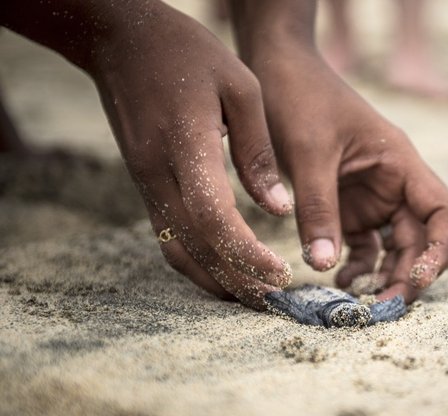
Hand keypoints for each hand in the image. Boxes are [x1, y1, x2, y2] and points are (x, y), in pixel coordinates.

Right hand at [90, 3, 292, 307]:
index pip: (214, 217)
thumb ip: (258, 152)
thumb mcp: (240, 87)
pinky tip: (223, 270)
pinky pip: (169, 235)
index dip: (247, 253)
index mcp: (186, 145)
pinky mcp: (145, 183)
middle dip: (235, 281)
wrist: (121, 40)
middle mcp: (158, 174)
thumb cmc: (188, 54)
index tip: (281, 272)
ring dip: (214, 279)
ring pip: (176, 249)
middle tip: (273, 300)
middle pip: (195, 246)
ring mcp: (146, 182)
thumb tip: (278, 210)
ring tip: (252, 296)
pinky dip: (197, 261)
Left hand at [251, 49, 447, 302]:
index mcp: (400, 163)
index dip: (440, 249)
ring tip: (360, 302)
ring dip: (382, 275)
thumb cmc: (300, 97)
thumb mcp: (308, 153)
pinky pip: (360, 243)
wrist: (277, 69)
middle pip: (418, 238)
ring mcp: (370, 196)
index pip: (442, 211)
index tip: (421, 278)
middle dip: (407, 274)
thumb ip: (318, 208)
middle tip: (383, 308)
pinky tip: (338, 278)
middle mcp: (393, 183)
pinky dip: (355, 264)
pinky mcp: (346, 205)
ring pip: (391, 246)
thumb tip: (324, 266)